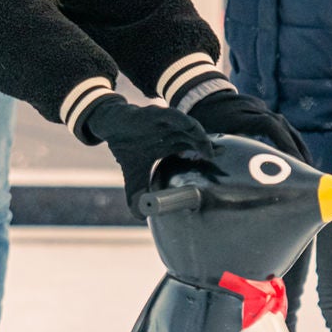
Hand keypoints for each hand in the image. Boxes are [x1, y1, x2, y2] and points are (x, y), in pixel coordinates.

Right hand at [82, 95, 215, 218]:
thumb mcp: (134, 176)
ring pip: (191, 127)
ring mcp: (166, 123)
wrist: (110, 126)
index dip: (206, 157)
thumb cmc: (127, 148)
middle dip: (209, 148)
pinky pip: (176, 116)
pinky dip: (185, 122)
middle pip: (197, 139)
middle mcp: (172, 134)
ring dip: (201, 137)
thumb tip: (140, 216)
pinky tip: (194, 130)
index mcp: (170, 146)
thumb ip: (138, 194)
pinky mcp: (157, 114)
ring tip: (209, 150)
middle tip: (221, 157)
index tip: (216, 168)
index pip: (194, 150)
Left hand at [188, 87, 309, 163]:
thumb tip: (220, 179)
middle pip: (283, 127)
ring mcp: (260, 108)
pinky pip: (281, 126)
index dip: (284, 143)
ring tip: (307, 168)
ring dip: (297, 146)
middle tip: (307, 173)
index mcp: (241, 116)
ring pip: (286, 126)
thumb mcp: (204, 136)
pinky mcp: (262, 111)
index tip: (295, 163)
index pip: (269, 126)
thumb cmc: (201, 121)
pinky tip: (296, 157)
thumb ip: (214, 152)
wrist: (200, 95)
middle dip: (297, 150)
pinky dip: (290, 141)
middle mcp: (255, 109)